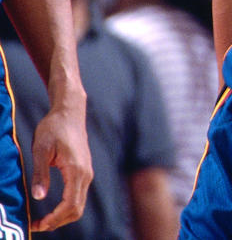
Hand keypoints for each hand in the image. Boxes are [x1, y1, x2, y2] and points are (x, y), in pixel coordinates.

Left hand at [28, 104, 91, 231]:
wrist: (70, 112)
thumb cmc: (54, 128)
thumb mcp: (41, 149)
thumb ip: (40, 174)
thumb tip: (39, 197)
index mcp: (76, 170)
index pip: (70, 205)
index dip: (54, 219)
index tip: (37, 224)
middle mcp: (86, 174)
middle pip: (76, 209)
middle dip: (58, 222)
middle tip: (37, 225)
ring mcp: (87, 173)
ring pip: (79, 204)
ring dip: (62, 216)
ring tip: (43, 220)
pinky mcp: (84, 171)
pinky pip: (78, 196)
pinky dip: (67, 207)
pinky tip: (52, 208)